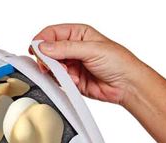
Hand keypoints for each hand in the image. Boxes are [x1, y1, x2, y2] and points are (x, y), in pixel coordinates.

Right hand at [31, 24, 147, 105]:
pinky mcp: (72, 80)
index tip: (38, 51)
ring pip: (51, 67)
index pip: (52, 33)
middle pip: (47, 51)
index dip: (42, 41)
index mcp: (78, 33)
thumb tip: (45, 47)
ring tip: (69, 75)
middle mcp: (73, 48)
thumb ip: (67, 48)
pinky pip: (58, 80)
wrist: (127, 85)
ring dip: (57, 72)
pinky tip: (74, 81)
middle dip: (47, 59)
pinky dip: (62, 82)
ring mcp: (72, 64)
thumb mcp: (92, 49)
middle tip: (49, 66)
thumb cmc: (119, 62)